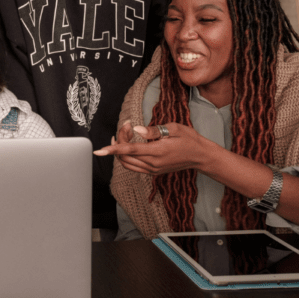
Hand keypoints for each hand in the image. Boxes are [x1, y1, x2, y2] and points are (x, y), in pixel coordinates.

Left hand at [93, 122, 215, 174]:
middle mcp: (153, 163)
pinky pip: (133, 166)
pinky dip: (126, 157)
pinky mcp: (153, 172)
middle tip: (125, 125)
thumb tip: (137, 129)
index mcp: (158, 151)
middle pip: (125, 156)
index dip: (112, 149)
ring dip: (120, 150)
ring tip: (125, 133)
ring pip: (126, 163)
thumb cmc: (188, 139)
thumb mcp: (174, 128)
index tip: (99, 150)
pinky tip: (128, 145)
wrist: (200, 156)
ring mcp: (153, 169)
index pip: (129, 150)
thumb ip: (154, 130)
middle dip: (118, 140)